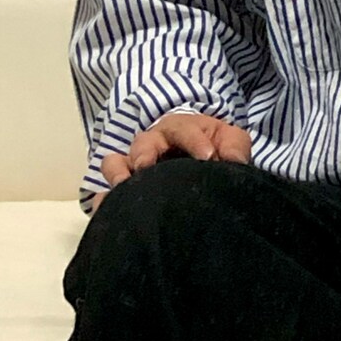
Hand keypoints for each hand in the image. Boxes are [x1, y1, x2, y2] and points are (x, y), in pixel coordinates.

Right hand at [93, 113, 251, 209]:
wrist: (202, 160)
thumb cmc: (215, 147)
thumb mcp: (229, 141)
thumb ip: (234, 147)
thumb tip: (234, 161)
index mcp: (177, 129)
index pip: (182, 129)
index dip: (194, 141)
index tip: (209, 158)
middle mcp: (152, 144)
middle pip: (141, 144)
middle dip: (145, 154)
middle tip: (148, 167)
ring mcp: (135, 166)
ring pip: (116, 163)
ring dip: (119, 174)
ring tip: (125, 187)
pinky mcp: (127, 188)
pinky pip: (108, 192)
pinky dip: (106, 200)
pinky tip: (110, 210)